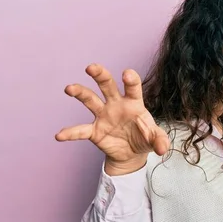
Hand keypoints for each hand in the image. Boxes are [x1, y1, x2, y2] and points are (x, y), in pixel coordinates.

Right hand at [55, 64, 170, 165]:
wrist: (132, 153)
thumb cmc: (144, 138)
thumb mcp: (155, 139)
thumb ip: (160, 141)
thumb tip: (162, 148)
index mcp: (133, 103)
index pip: (132, 87)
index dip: (130, 80)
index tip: (127, 74)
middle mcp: (116, 104)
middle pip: (107, 85)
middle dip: (100, 74)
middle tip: (91, 67)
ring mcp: (103, 116)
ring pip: (90, 99)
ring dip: (80, 93)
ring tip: (69, 88)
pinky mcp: (94, 130)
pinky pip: (81, 130)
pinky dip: (70, 133)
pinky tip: (60, 135)